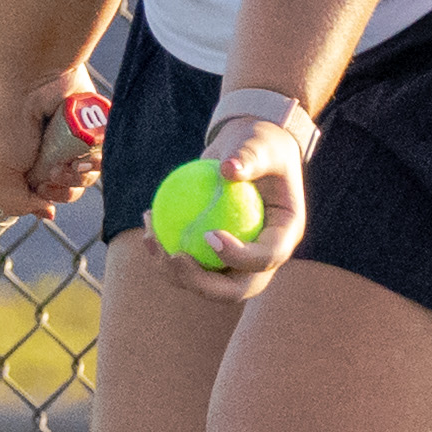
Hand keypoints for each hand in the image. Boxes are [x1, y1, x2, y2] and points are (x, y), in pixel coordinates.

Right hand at [0, 64, 103, 222]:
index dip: (44, 198)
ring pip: (87, 172)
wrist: (29, 74)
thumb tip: (48, 212)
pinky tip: (88, 152)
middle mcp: (45, 146)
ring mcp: (70, 134)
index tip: (40, 188)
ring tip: (70, 159)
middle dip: (63, 187)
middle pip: (67, 186)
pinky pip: (104, 152)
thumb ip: (15, 202)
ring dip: (79, 174)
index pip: (39, 192)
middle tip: (55, 170)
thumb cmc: (5, 121)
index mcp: (19, 157)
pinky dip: (98, 158)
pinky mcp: (93, 121)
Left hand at [141, 115, 305, 301]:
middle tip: (174, 258)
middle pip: (234, 289)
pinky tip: (147, 220)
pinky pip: (188, 261)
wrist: (249, 150)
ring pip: (205, 282)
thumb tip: (228, 170)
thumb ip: (249, 157)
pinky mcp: (214, 255)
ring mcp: (237, 262)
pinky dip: (165, 248)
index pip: (265, 258)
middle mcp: (262, 258)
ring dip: (172, 270)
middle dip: (201, 283)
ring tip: (150, 238)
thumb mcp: (260, 143)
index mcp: (284, 236)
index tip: (209, 235)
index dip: (239, 257)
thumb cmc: (260, 143)